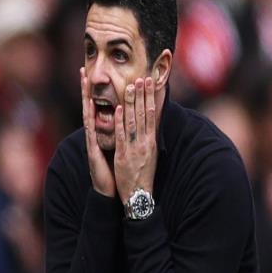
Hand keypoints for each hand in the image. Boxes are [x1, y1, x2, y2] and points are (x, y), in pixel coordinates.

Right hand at [81, 67, 115, 196]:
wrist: (111, 190)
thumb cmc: (116, 170)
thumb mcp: (120, 148)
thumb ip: (120, 135)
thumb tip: (128, 123)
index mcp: (102, 133)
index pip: (99, 107)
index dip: (97, 91)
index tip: (96, 75)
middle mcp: (95, 134)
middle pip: (90, 106)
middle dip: (87, 88)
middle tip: (84, 70)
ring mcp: (92, 141)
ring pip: (88, 114)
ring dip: (86, 96)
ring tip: (83, 80)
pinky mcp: (92, 150)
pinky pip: (92, 130)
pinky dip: (91, 117)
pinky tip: (90, 105)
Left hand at [114, 77, 156, 204]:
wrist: (139, 195)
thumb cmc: (143, 175)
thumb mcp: (149, 155)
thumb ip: (148, 139)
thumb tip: (150, 125)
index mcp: (151, 142)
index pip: (152, 115)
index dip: (150, 98)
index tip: (150, 83)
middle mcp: (144, 142)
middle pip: (144, 114)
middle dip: (143, 95)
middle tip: (142, 77)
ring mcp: (134, 148)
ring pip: (133, 121)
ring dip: (131, 102)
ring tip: (130, 86)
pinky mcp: (123, 155)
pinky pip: (121, 136)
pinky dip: (120, 121)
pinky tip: (119, 108)